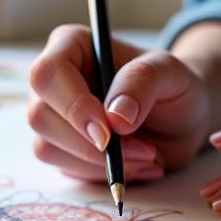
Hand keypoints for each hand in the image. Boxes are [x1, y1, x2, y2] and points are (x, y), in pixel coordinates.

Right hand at [27, 24, 209, 183]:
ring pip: (47, 148)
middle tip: (145, 150)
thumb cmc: (172, 86)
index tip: (108, 134)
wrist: (180, 120)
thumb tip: (114, 117)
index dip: (72, 106)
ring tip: (147, 154)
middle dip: (90, 144)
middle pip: (40, 116)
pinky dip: (102, 175)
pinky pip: (65, 170)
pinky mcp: (60, 148)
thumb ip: (141, 83)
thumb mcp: (170, 73)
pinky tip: (134, 164)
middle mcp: (53, 81)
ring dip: (100, 163)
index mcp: (71, 46)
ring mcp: (52, 117)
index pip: (48, 74)